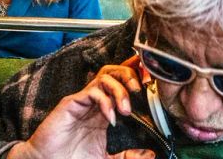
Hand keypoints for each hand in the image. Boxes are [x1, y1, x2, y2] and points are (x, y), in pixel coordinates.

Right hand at [7, 58, 153, 158]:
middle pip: (113, 72)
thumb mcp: (107, 158)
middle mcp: (94, 101)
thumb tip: (151, 154)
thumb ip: (128, 156)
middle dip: (129, 75)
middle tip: (139, 91)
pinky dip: (105, 101)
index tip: (151, 83)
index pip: (121, 84)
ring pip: (104, 76)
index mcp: (104, 110)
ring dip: (119, 88)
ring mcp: (82, 100)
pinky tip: (110, 118)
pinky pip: (91, 91)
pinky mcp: (70, 103)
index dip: (136, 78)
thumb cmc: (73, 158)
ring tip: (126, 109)